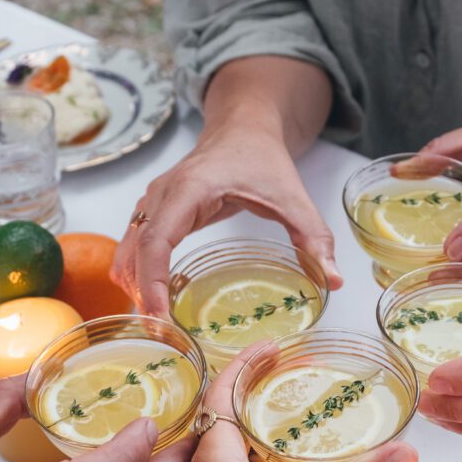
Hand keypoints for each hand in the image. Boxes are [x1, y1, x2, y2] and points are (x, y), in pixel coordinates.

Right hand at [112, 128, 341, 316]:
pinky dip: (138, 274)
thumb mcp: (293, 198)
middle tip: (158, 335)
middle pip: (134, 250)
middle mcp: (162, 194)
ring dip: (135, 286)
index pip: (156, 240)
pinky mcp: (153, 210)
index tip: (159, 315)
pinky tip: (157, 300)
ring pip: (127, 250)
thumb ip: (314, 238)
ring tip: (157, 325)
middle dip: (141, 293)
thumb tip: (334, 279)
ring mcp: (152, 201)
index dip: (153, 280)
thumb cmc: (262, 158)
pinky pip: (133, 246)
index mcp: (190, 189)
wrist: (243, 127)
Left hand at [180, 350, 417, 461]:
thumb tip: (403, 452)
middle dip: (263, 386)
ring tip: (311, 401)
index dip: (245, 363)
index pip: (222, 392)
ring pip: (249, 444)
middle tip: (300, 366)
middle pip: (234, 412)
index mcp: (216, 460)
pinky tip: (314, 457)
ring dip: (273, 421)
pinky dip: (284, 454)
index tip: (275, 345)